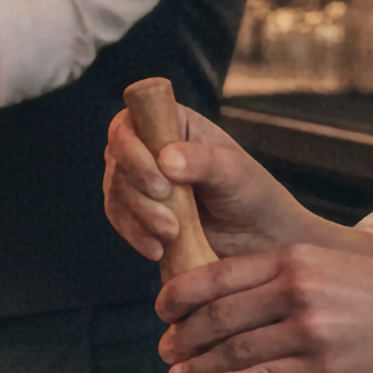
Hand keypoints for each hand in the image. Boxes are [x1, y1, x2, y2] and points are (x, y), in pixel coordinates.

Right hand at [101, 103, 308, 263]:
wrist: (257, 238)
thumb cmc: (251, 193)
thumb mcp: (235, 173)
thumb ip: (203, 161)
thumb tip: (166, 160)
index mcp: (171, 122)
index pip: (129, 124)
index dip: (133, 152)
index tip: (161, 186)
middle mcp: (148, 145)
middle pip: (118, 161)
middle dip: (139, 195)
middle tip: (170, 223)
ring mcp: (139, 178)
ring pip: (115, 191)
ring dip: (138, 218)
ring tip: (171, 237)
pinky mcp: (137, 210)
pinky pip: (119, 218)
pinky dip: (133, 234)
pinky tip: (156, 250)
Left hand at [155, 243, 372, 372]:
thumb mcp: (328, 266)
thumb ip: (280, 277)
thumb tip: (229, 299)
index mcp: (292, 259)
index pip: (217, 275)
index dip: (179, 295)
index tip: (162, 309)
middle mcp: (295, 291)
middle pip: (217, 314)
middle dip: (183, 334)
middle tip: (165, 347)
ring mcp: (308, 331)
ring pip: (234, 349)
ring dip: (198, 364)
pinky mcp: (323, 368)